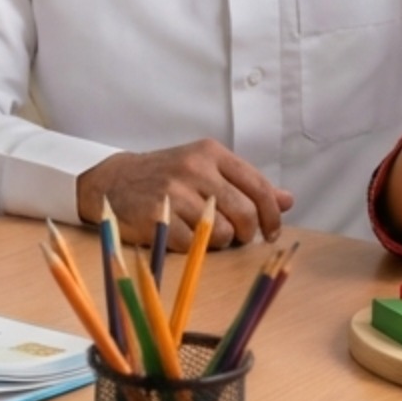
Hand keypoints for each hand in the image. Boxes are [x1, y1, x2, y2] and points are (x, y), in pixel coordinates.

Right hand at [75, 141, 292, 249]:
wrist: (114, 181)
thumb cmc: (167, 176)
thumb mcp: (206, 169)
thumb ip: (246, 184)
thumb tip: (287, 200)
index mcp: (210, 153)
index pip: (258, 186)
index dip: (271, 215)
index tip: (270, 232)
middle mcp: (194, 168)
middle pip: (244, 213)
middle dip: (246, 233)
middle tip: (237, 237)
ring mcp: (173, 191)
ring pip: (221, 233)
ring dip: (218, 242)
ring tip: (204, 234)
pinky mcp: (156, 215)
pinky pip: (192, 245)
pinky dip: (192, 247)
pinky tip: (182, 236)